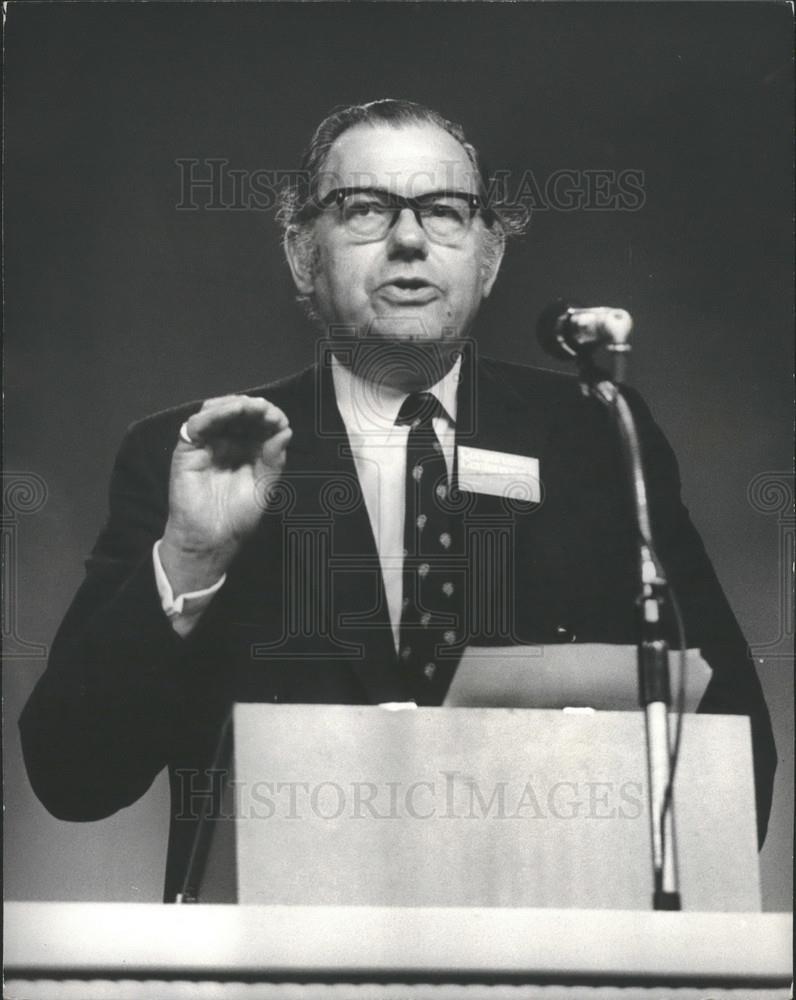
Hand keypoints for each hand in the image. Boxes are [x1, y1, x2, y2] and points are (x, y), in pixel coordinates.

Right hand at [159, 395, 291, 592]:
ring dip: (234, 405)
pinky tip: (228, 413)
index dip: (270, 417)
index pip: (259, 424)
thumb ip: (274, 461)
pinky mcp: (188, 449)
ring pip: (217, 411)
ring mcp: (207, 443)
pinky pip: (196, 425)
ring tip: (249, 408)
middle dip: (254, 408)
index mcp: (248, 449)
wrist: (210, 539)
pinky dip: (212, 414)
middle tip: (266, 411)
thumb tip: (286, 431)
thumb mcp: (264, 488)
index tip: (280, 420)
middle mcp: (228, 442)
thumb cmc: (237, 518)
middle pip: (239, 412)